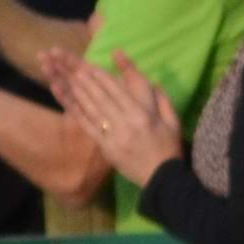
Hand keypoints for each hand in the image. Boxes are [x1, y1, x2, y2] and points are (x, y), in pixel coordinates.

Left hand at [54, 51, 182, 185]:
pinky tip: (70, 103)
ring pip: (93, 110)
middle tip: (75, 68)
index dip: (103, 77)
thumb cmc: (168, 147)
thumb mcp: (173, 121)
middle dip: (88, 81)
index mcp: (143, 115)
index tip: (92, 65)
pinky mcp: (106, 148)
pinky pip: (90, 127)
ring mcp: (114, 137)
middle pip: (103, 97)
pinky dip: (79, 114)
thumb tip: (152, 81)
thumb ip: (162, 99)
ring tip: (70, 80)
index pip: (120, 91)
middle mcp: (126, 123)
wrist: (162, 178)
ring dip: (80, 94)